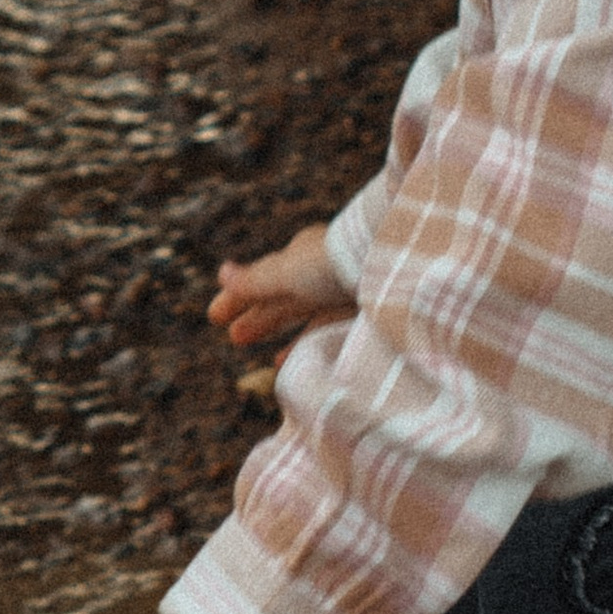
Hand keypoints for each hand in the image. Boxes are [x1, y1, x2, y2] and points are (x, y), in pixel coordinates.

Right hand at [208, 222, 353, 355]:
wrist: (398, 274)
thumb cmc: (336, 266)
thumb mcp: (288, 273)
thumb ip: (256, 280)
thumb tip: (222, 273)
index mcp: (305, 253)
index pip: (264, 277)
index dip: (238, 296)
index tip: (214, 316)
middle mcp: (325, 272)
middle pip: (284, 296)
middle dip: (258, 314)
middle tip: (233, 336)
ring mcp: (346, 294)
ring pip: (306, 313)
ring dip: (280, 330)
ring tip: (263, 352)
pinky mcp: (365, 316)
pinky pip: (330, 330)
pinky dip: (310, 343)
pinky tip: (298, 360)